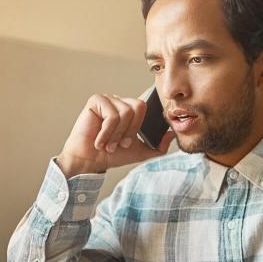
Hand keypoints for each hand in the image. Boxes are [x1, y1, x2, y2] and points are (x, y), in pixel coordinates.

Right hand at [57, 93, 175, 176]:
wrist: (90, 161)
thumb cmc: (111, 155)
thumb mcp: (139, 152)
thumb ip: (158, 146)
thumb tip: (172, 134)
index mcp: (129, 109)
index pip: (145, 107)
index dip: (138, 126)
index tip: (127, 143)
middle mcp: (119, 101)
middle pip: (138, 107)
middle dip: (130, 130)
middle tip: (119, 144)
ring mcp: (107, 100)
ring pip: (126, 112)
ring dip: (117, 134)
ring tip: (108, 144)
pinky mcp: (96, 101)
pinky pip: (112, 115)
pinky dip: (107, 132)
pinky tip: (99, 140)